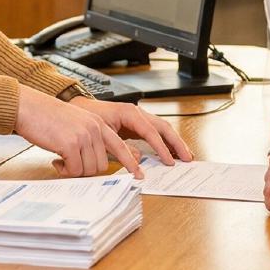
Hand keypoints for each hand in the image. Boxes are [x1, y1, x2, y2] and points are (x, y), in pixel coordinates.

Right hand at [14, 86, 135, 177]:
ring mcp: (83, 136)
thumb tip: (95, 165)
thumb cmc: (47, 118)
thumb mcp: (75, 124)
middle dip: (86, 170)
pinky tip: (55, 160)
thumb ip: (89, 139)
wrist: (28, 107)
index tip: (138, 175)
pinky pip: (74, 170)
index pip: (120, 146)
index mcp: (98, 123)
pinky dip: (64, 170)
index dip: (130, 162)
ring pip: (89, 170)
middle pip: (102, 165)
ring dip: (74, 171)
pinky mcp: (70, 144)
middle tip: (71, 165)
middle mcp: (94, 128)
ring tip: (61, 160)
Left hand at [71, 97, 194, 176]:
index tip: (169, 161)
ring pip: (163, 129)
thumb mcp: (104, 135)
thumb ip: (121, 147)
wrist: (81, 108)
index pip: (151, 131)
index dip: (162, 147)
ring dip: (175, 142)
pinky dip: (166, 141)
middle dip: (177, 143)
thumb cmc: (90, 118)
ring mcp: (139, 117)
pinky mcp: (137, 124)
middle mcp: (138, 113)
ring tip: (186, 155)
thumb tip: (139, 158)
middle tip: (188, 158)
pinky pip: (156, 132)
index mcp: (130, 112)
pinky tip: (172, 151)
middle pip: (163, 127)